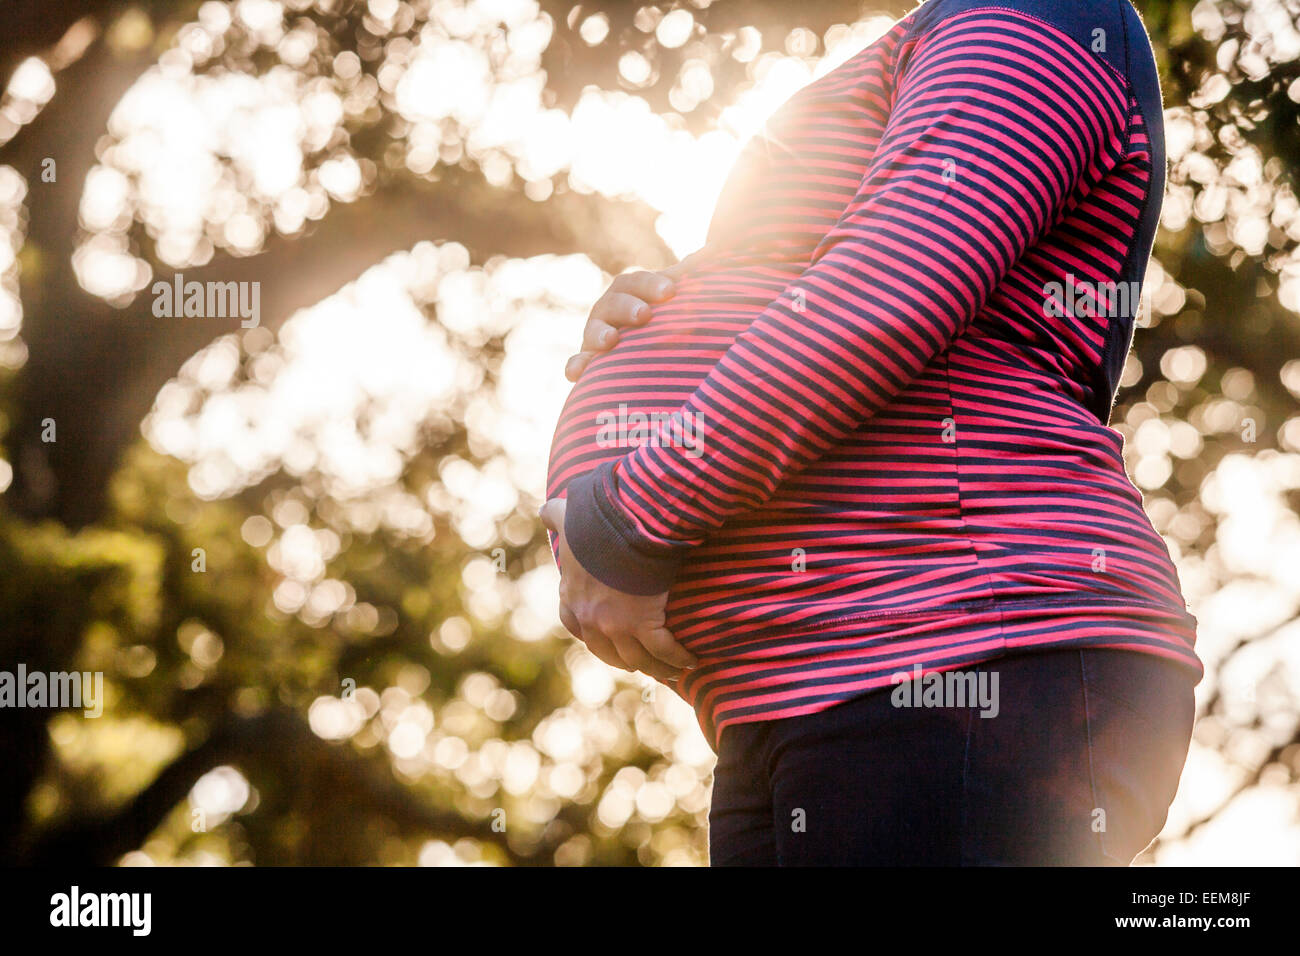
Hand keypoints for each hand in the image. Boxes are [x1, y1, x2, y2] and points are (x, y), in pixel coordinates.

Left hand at [539, 497, 698, 681]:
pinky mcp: (644, 623)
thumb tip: (548, 510)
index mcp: (572, 593)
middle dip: (622, 658)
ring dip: (654, 667)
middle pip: (605, 650)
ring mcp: (616, 624)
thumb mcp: (569, 515)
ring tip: (671, 670)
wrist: (625, 523)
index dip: (589, 633)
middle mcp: (590, 616)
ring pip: (636, 658)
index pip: (573, 624)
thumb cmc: (597, 517)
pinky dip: (677, 658)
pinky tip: (690, 660)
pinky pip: (663, 651)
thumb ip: (556, 514)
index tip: (603, 635)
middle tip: (639, 660)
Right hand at [564, 246, 713, 381]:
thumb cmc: (668, 315)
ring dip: (599, 334)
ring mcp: (596, 335)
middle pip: (614, 303)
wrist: (647, 346)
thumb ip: (693, 275)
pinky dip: (576, 366)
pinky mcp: (589, 361)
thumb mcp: (678, 296)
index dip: (652, 285)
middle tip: (644, 315)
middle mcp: (610, 309)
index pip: (638, 282)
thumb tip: (720, 246)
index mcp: (631, 290)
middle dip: (628, 307)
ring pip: (593, 331)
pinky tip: (576, 374)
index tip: (670, 291)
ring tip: (611, 340)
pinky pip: (578, 363)